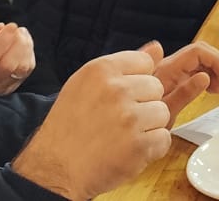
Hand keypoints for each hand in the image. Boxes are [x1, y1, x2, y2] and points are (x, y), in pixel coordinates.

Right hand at [0, 22, 37, 96]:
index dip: (2, 40)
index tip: (10, 26)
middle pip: (7, 65)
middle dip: (17, 43)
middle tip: (18, 29)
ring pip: (19, 69)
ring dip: (25, 47)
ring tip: (22, 34)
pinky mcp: (10, 89)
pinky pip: (26, 72)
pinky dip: (29, 55)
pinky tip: (24, 44)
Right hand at [9, 48, 173, 200]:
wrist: (54, 170)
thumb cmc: (68, 129)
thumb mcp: (85, 85)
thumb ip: (124, 65)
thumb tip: (157, 47)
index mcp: (101, 70)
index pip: (145, 62)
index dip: (137, 81)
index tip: (122, 97)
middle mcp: (116, 90)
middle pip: (156, 87)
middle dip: (143, 105)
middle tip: (118, 121)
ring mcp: (129, 117)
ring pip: (162, 113)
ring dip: (148, 127)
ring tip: (122, 136)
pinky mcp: (138, 145)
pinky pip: (163, 139)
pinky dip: (150, 149)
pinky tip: (127, 151)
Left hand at [144, 40, 218, 118]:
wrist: (128, 128)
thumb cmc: (143, 125)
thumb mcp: (167, 113)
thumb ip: (184, 94)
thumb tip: (204, 77)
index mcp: (166, 70)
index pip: (197, 52)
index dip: (215, 60)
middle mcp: (167, 66)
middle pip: (199, 52)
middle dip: (217, 63)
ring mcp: (170, 71)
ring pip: (198, 59)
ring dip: (213, 69)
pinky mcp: (171, 77)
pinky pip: (193, 68)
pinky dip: (206, 74)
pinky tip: (211, 87)